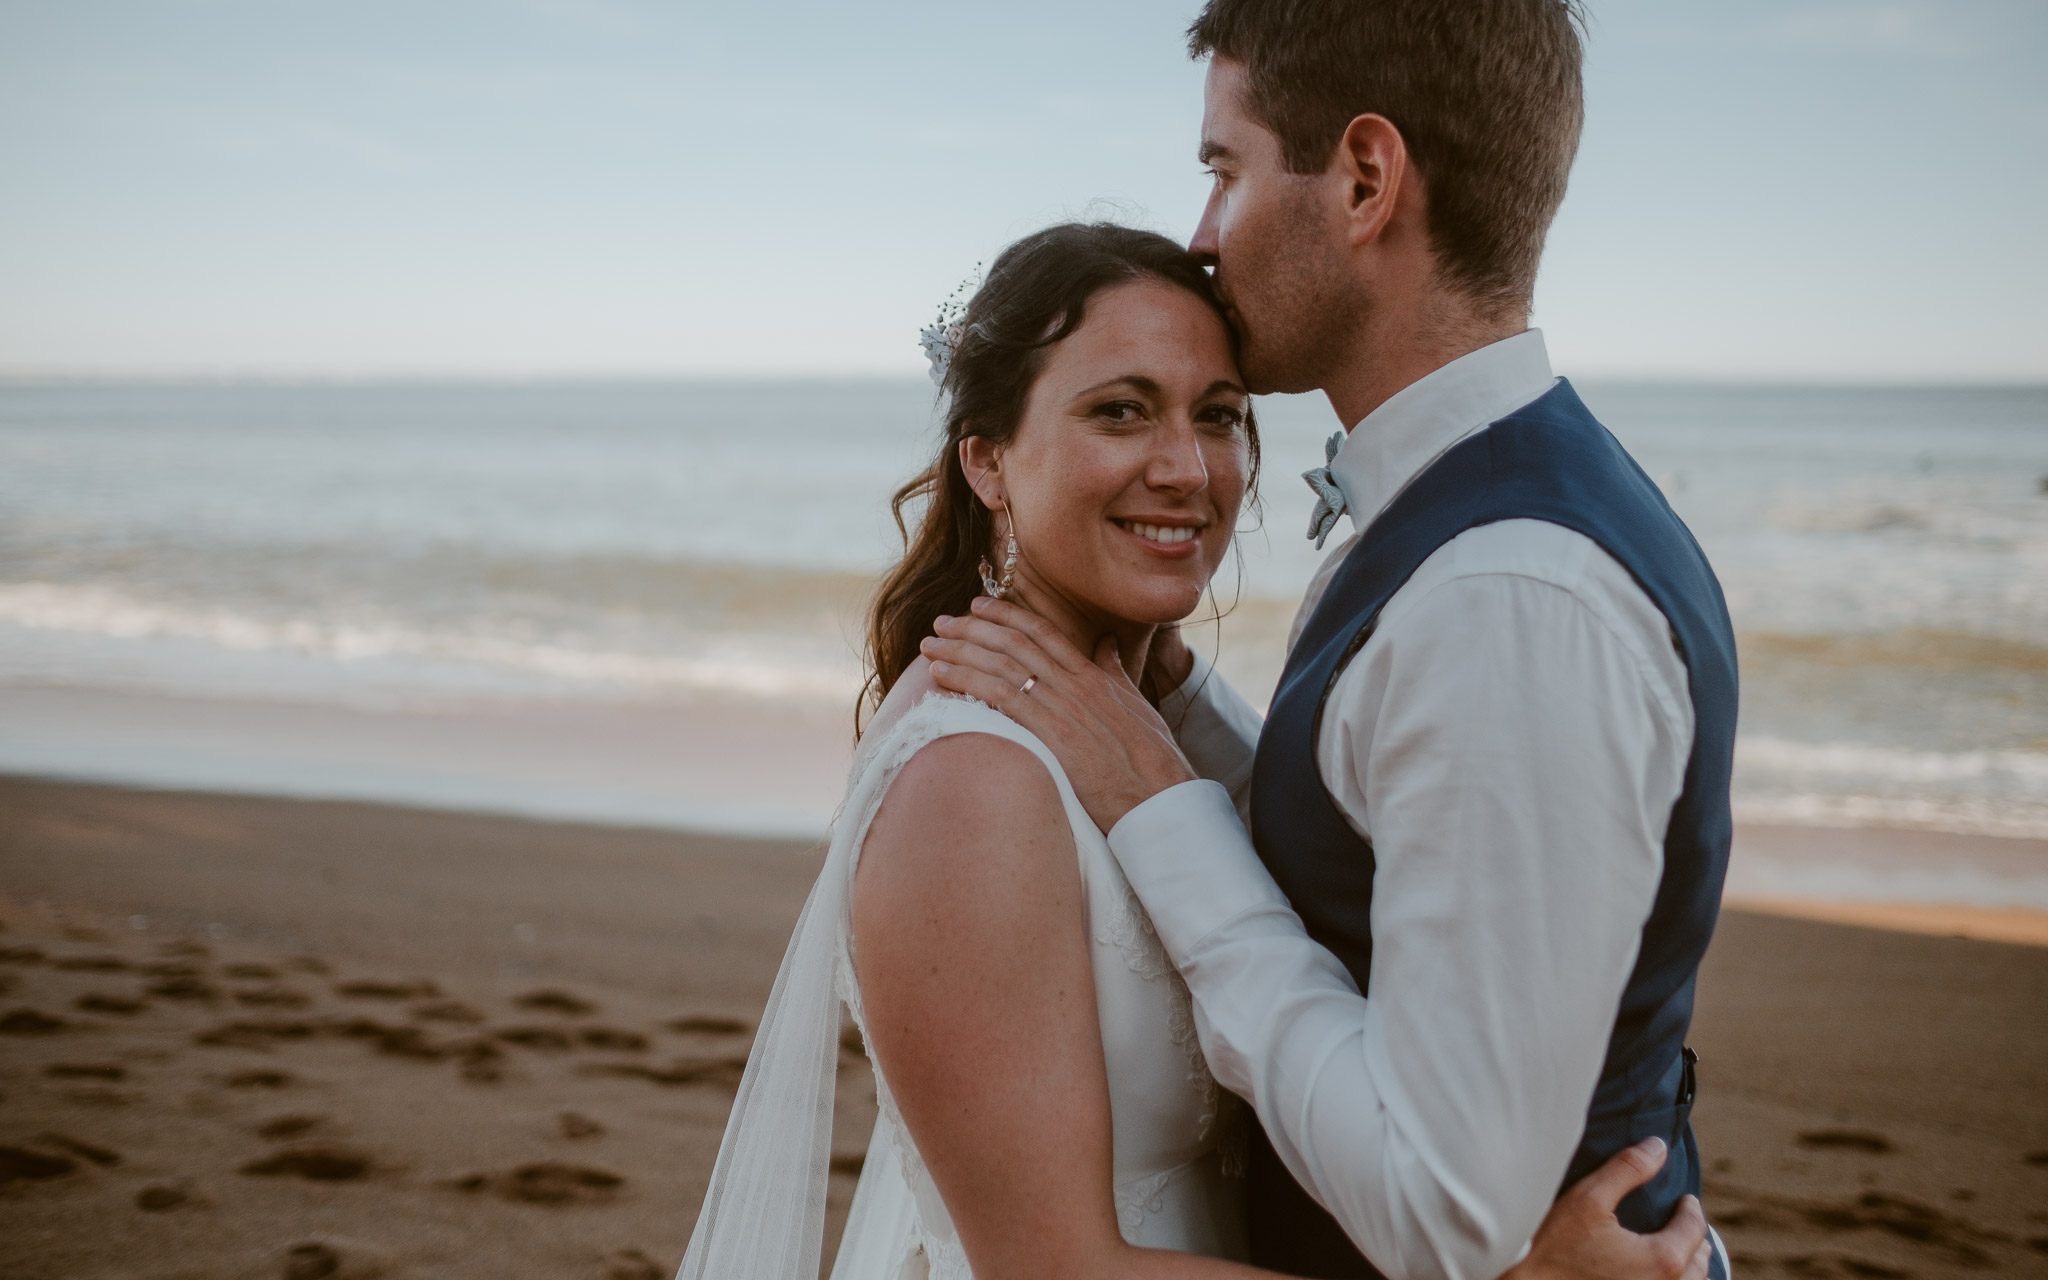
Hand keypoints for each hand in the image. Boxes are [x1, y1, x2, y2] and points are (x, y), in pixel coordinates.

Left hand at [921, 597, 1197, 831]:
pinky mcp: (1051, 734)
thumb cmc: (1153, 758)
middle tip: (940, 623)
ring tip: (929, 646)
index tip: (977, 606)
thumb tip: (1107, 644)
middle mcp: (1073, 684)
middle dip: (972, 629)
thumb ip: (1114, 672)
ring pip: (1000, 665)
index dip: (1005, 615)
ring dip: (959, 652)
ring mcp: (1061, 708)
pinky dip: (967, 681)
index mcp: (1092, 675)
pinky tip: (940, 676)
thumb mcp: (1135, 705)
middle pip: (1013, 643)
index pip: (1041, 632)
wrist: (1161, 795)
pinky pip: (1001, 698)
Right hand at [1503, 1139, 1711, 1279]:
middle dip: (1695, 1239)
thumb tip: (1658, 1147)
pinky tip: (1655, 1275)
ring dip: (1690, 1269)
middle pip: (1699, 1265)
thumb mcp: (1588, 1198)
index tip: (1686, 1199)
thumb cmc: (1552, 1245)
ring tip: (1680, 1253)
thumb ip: (1628, 1169)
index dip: (1691, 1209)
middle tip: (1686, 1222)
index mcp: (1662, 1259)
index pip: (1694, 1229)